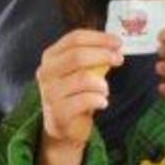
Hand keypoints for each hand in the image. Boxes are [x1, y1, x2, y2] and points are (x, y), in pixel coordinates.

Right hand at [35, 29, 121, 164]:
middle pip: (77, 56)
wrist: (63, 126)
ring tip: (105, 90)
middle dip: (103, 55)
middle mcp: (46, 72)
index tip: (117, 42)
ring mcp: (50, 93)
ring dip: (102, 83)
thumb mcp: (78, 71)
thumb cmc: (74, 93)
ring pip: (83, 78)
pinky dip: (99, 100)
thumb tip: (113, 45)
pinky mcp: (59, 112)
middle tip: (119, 59)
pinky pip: (86, 100)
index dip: (98, 38)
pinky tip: (101, 103)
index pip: (74, 38)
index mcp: (50, 57)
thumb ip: (90, 56)